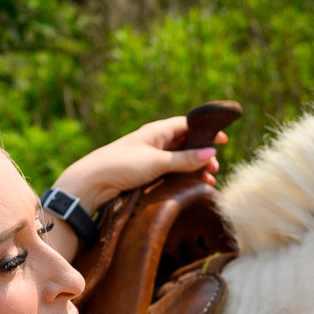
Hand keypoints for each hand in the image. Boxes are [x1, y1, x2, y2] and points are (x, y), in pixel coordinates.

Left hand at [51, 116, 223, 212]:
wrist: (90, 183)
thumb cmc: (122, 166)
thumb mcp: (157, 162)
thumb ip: (184, 159)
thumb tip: (210, 153)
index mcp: (157, 131)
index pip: (187, 125)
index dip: (206, 131)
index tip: (223, 141)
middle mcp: (154, 141)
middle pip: (185, 144)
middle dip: (202, 155)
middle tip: (214, 169)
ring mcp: (149, 157)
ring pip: (178, 160)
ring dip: (193, 169)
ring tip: (206, 182)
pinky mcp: (143, 173)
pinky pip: (169, 172)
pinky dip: (181, 178)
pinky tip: (189, 188)